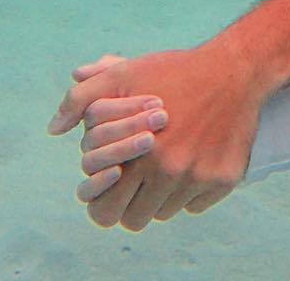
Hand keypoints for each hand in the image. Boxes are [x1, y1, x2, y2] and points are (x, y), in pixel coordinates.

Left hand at [48, 42, 265, 229]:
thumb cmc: (174, 72)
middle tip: (136, 182)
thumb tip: (54, 129)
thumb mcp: (123, 74)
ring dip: (161, 195)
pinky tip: (191, 160)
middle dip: (130, 204)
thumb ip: (81, 99)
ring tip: (166, 163)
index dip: (103, 201)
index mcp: (140, 154)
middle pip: (136, 219)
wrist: (234, 70)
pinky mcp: (225, 179)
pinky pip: (196, 205)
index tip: (112, 184)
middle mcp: (170, 173)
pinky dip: (190, 191)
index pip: (106, 209)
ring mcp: (200, 179)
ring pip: (167, 212)